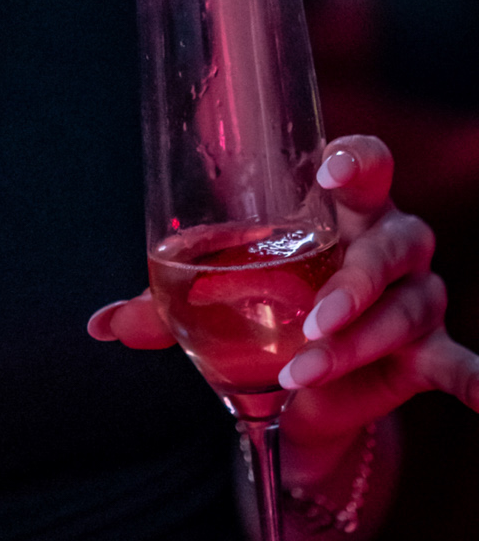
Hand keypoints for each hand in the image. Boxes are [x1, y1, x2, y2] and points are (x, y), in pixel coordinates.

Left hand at [88, 135, 478, 480]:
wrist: (298, 375)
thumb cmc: (258, 301)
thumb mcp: (207, 296)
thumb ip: (161, 304)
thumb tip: (99, 327)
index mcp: (337, 204)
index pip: (364, 161)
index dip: (356, 162)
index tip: (333, 174)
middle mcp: (386, 239)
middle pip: (390, 243)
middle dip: (353, 284)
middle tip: (310, 319)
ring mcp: (412, 295)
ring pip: (403, 309)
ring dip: (353, 344)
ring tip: (298, 372)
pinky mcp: (422, 354)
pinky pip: (456, 361)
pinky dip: (475, 379)